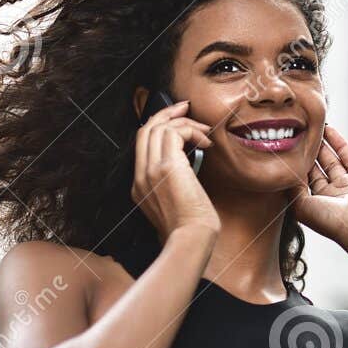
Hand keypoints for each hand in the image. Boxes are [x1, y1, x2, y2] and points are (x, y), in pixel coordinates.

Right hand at [131, 100, 218, 241]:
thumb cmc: (191, 228)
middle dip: (166, 114)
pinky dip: (192, 130)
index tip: (179, 121)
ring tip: (204, 130)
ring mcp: (150, 170)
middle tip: (186, 107)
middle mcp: (141, 175)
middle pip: (146, 130)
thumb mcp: (177, 203)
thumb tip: (190, 165)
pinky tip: (206, 143)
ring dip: (184, 122)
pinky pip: (174, 132)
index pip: (143, 144)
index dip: (159, 127)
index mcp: (141, 185)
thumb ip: (176, 183)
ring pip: (158, 127)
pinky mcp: (166, 167)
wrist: (191, 241)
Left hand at [294, 127, 347, 247]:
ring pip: (347, 158)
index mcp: (325, 200)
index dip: (304, 160)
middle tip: (310, 130)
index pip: (312, 176)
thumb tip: (288, 170)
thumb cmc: (331, 220)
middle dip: (319, 148)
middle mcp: (342, 192)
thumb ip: (292, 187)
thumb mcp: (301, 205)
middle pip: (328, 164)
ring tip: (326, 127)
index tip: (296, 145)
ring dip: (338, 142)